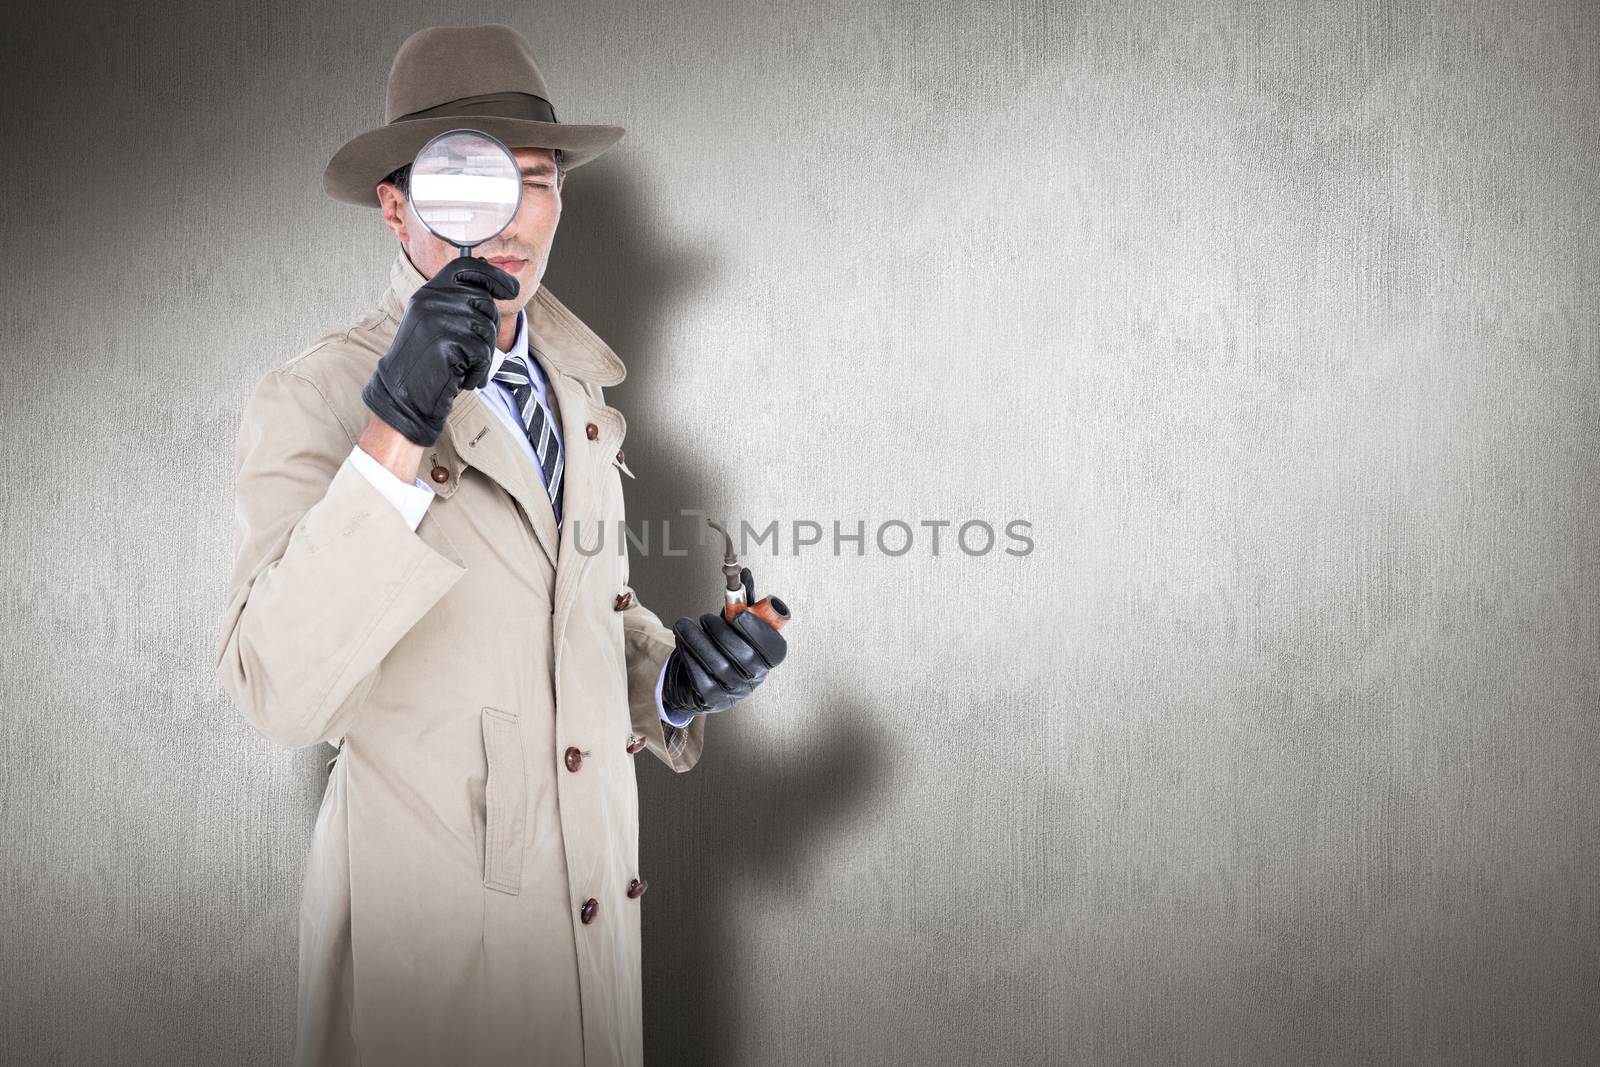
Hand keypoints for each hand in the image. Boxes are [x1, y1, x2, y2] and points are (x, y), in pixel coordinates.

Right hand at [361, 256, 519, 445]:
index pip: (466, 267)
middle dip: (489, 328)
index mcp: (427, 292)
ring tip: (461, 365)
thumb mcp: (435, 322)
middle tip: (472, 350)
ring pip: (486, 329)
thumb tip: (496, 285)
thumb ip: (458, 303)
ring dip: (482, 353)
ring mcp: (437, 320)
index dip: (494, 275)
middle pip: (484, 301)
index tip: (510, 289)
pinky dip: (478, 371)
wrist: (403, 396)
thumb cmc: (427, 362)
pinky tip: (461, 377)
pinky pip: (483, 354)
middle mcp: (431, 301)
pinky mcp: (446, 343)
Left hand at [661, 569, 787, 717]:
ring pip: (718, 666)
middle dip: (722, 633)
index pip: (773, 649)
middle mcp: (754, 678)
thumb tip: (745, 575)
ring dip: (698, 641)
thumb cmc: (724, 647)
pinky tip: (683, 643)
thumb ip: (743, 602)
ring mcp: (734, 692)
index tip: (740, 615)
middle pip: (744, 657)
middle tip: (706, 618)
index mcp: (767, 659)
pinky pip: (700, 677)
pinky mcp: (711, 699)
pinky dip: (689, 656)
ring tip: (684, 625)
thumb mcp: (736, 625)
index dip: (759, 632)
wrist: (701, 680)